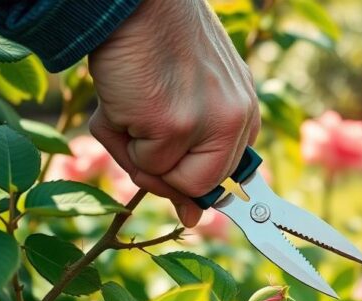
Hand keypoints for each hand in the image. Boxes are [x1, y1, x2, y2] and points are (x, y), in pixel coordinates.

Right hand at [88, 0, 259, 225]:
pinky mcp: (174, 126)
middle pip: (198, 187)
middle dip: (160, 171)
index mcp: (243, 109)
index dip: (197, 183)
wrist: (134, 1)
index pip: (230, 174)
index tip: (186, 202)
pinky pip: (142, 162)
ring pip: (164, 178)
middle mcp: (236, 118)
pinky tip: (119, 98)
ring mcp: (208, 125)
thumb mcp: (186, 93)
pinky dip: (119, 137)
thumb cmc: (154, 42)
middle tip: (138, 132)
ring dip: (133, 150)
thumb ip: (193, 149)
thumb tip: (191, 218)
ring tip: (128, 103)